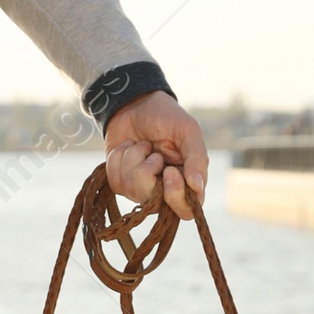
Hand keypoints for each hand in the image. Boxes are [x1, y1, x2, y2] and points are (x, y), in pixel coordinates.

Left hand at [104, 92, 208, 219]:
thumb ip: (197, 158)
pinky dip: (119, 157)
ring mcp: (140, 188)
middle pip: (155, 205)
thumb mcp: (188, 131)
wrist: (135, 103)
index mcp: (187, 181)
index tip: (169, 171)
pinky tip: (128, 147)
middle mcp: (164, 190)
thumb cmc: (167, 117)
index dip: (175, 195)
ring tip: (142, 145)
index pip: (185, 210)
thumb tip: (197, 186)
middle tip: (154, 154)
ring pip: (132, 190)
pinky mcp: (120, 182)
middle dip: (148, 174)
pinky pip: (115, 180)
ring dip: (134, 158)